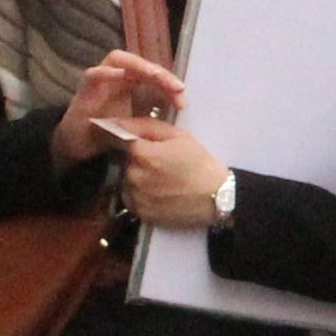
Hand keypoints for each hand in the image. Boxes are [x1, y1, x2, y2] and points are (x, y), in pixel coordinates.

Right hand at [51, 48, 181, 173]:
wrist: (83, 146)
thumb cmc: (110, 131)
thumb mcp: (138, 123)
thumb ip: (155, 112)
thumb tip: (181, 106)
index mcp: (132, 81)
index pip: (154, 76)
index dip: (170, 85)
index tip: (183, 102)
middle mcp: (117, 75)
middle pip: (141, 65)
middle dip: (161, 74)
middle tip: (177, 88)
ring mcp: (100, 78)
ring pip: (119, 59)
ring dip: (138, 64)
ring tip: (154, 74)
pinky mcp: (84, 87)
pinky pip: (94, 74)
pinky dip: (106, 72)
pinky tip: (121, 75)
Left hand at [118, 117, 230, 231]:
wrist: (215, 196)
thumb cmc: (199, 163)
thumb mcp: (178, 136)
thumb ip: (147, 126)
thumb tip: (120, 122)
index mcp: (143, 154)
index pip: (128, 141)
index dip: (144, 144)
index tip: (159, 150)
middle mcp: (134, 176)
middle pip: (128, 161)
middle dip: (142, 160)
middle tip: (164, 165)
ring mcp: (136, 196)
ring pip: (128, 180)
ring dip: (140, 178)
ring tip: (163, 181)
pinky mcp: (139, 212)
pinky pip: (131, 198)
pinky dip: (141, 194)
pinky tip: (159, 193)